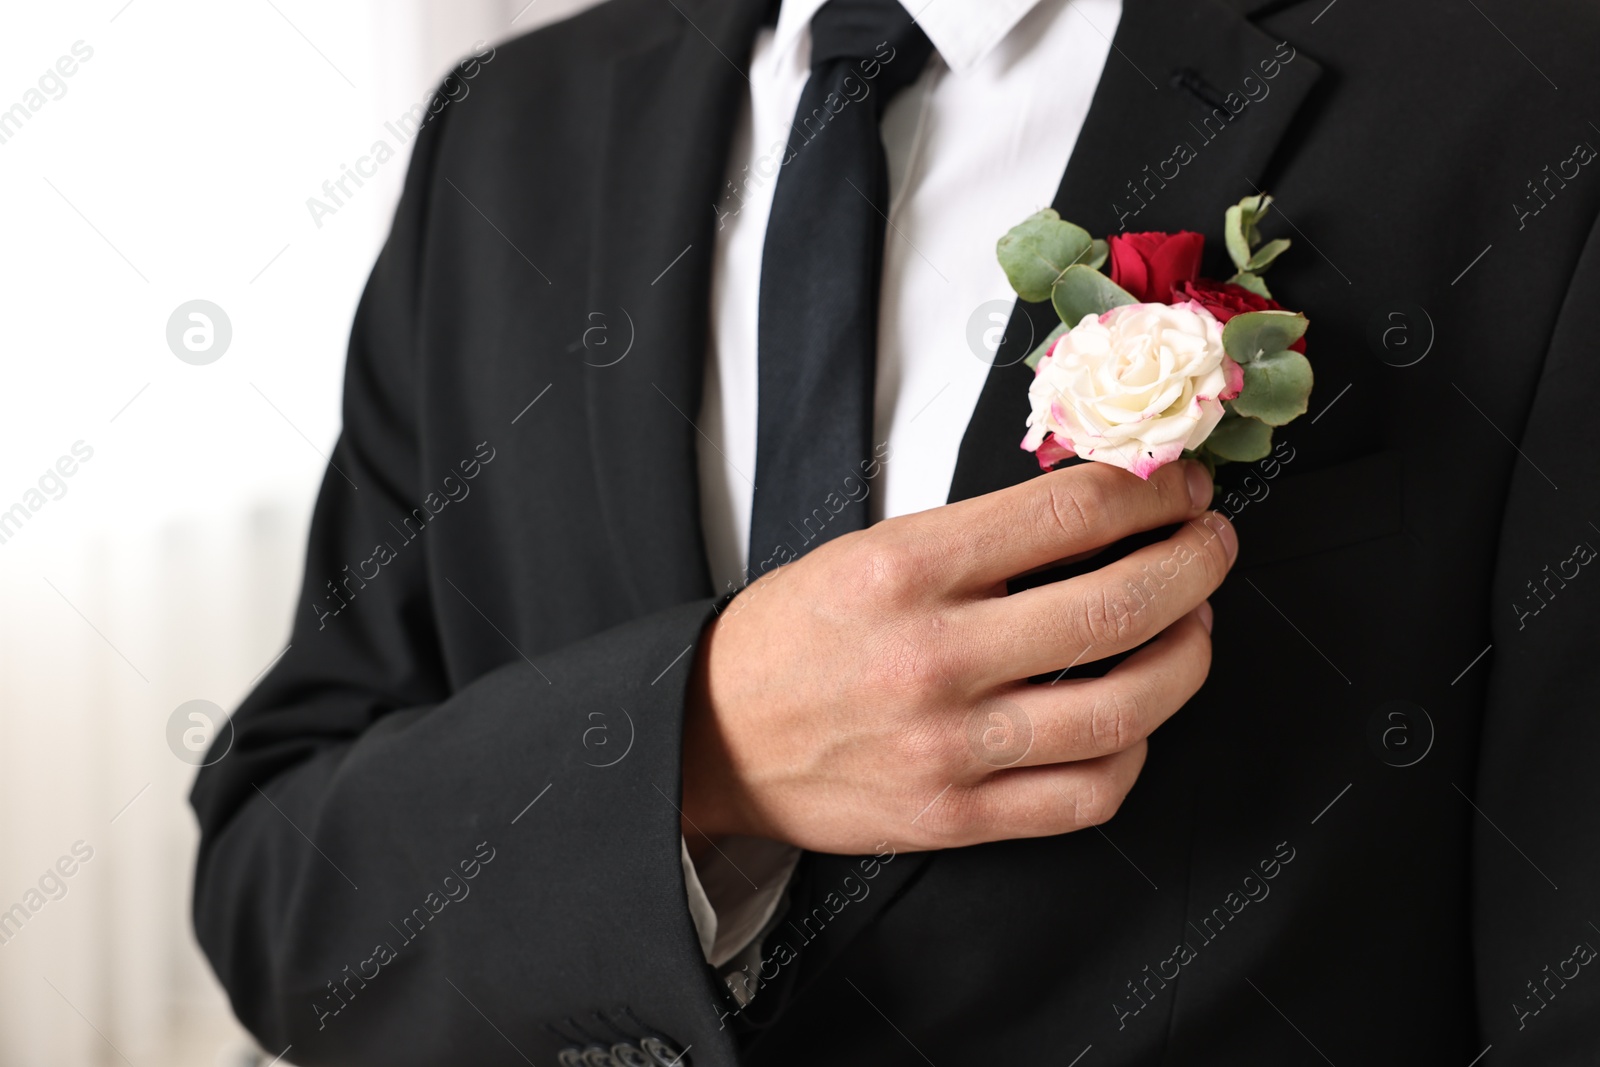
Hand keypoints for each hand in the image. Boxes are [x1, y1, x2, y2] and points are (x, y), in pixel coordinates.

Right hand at [679, 459, 1237, 855]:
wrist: (713, 738)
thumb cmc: (792, 636)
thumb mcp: (867, 550)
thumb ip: (978, 536)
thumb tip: (1099, 509)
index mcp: (906, 570)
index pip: (1068, 513)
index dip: (1149, 491)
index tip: (1178, 483)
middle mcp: (933, 657)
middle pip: (1115, 606)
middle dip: (1194, 562)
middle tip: (1212, 543)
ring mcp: (949, 746)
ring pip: (1123, 707)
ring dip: (1188, 656)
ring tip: (1196, 624)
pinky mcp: (956, 817)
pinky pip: (1087, 793)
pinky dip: (1136, 751)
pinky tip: (1138, 716)